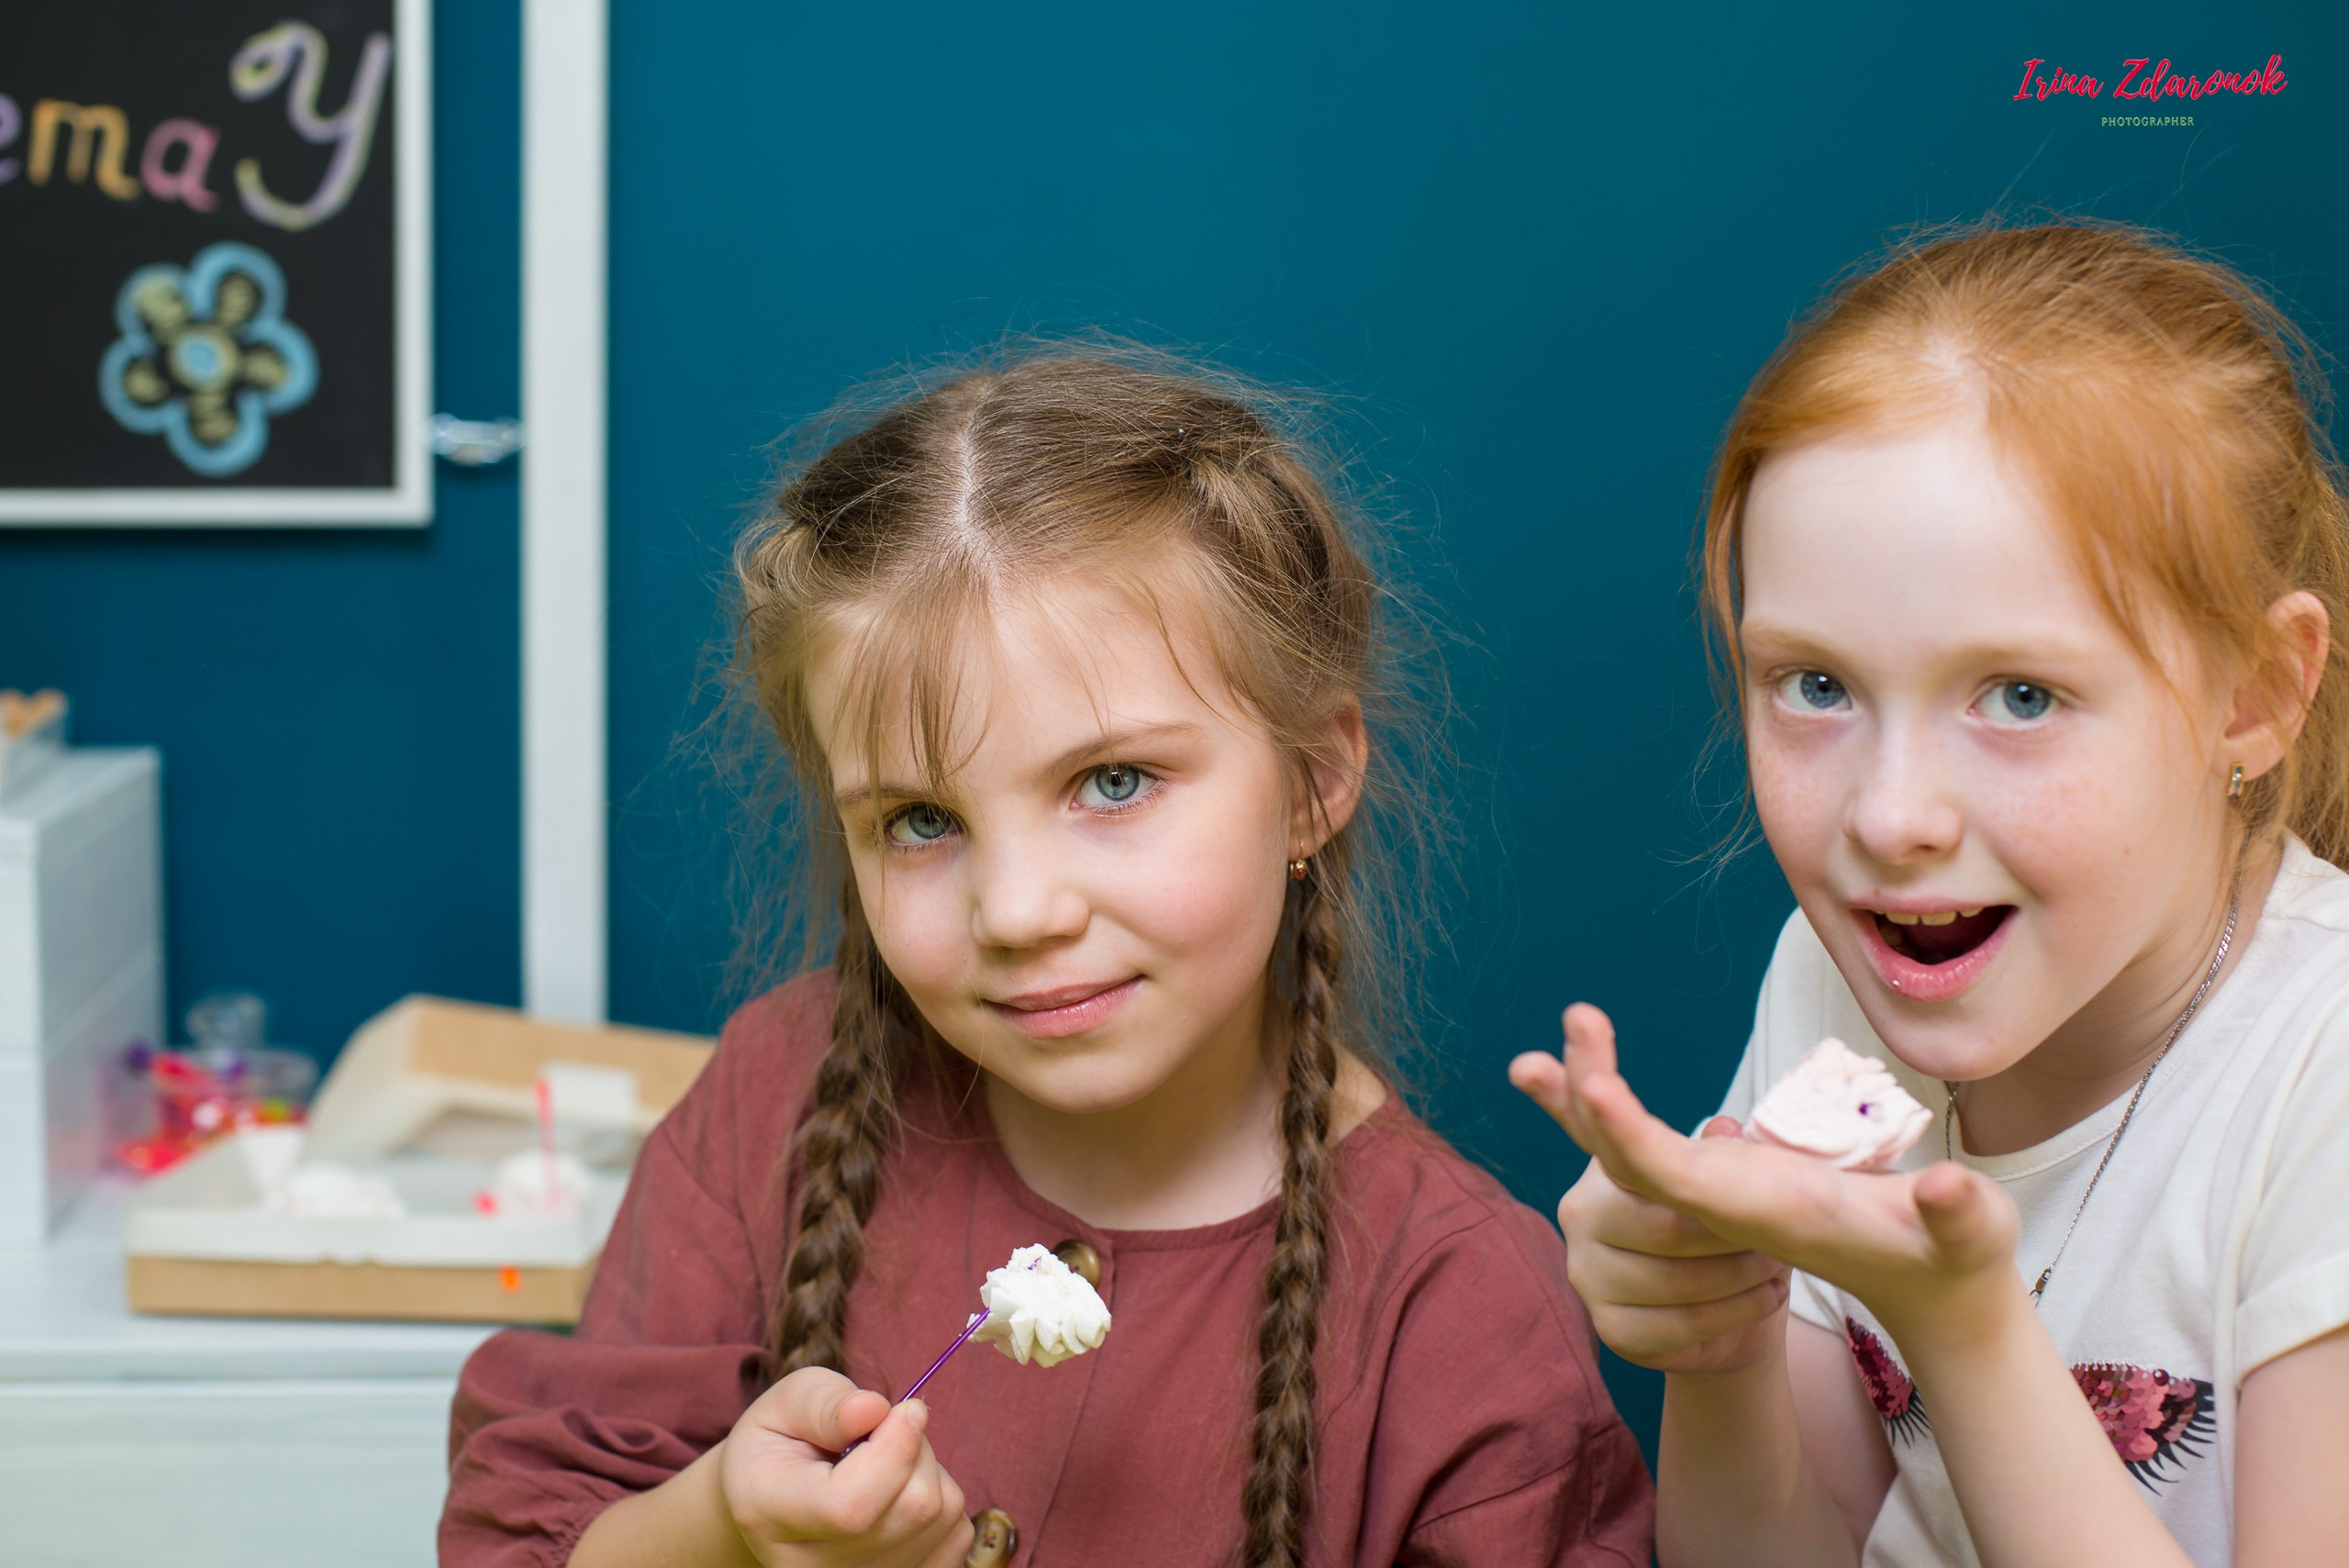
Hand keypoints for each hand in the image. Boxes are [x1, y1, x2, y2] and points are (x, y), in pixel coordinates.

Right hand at [718, 1367, 975, 1567]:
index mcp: (769, 1515)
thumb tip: (874, 1410)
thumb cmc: (783, 1442)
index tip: (906, 1410)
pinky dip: (942, 1500)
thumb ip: (825, 1404)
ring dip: (930, 1471)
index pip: (852, 1505)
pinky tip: (900, 1492)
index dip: (896, 1450)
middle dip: (916, 1447)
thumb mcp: (785, 1403)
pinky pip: (958, 1536)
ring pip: (942, 1518)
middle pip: (913, 1509)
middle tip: (884, 1431)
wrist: (775, 1500)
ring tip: (886, 1463)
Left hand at [1512, 1002, 2021, 1346]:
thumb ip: (1959, 1215)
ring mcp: (1720, 1193)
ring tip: (1548, 1041)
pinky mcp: (1725, 1178)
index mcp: (1764, 1213)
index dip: (1629, 1135)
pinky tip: (1580, 1075)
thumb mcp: (1968, 1236)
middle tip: (1571, 1023)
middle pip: (1631, 1157)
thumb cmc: (1952, 1257)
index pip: (1674, 1180)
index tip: (1592, 1087)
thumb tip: (1943, 1192)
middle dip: (1590, 1096)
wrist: (1930, 1291)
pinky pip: (1647, 1144)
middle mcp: (1726, 1206)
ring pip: (1629, 1149)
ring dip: (1585, 1096)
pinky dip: (1611, 1110)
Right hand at [1516, 1007, 1788, 1373]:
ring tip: (1770, 1272)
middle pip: (1664, 1221)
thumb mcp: (1729, 1182)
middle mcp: (1580, 1212)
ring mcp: (1587, 1271)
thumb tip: (1721, 1131)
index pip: (1592, 1115)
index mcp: (1608, 1165)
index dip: (1583, 1069)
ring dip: (1743, 1276)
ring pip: (1679, 1277)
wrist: (1731, 1315)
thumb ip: (1716, 1150)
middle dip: (1732, 1235)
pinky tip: (1758, 1302)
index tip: (1582, 1016)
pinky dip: (1734, 1314)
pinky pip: (1681, 1324)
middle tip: (1770, 1238)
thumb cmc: (1728, 1236)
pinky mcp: (1609, 1327)